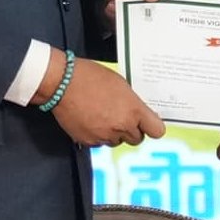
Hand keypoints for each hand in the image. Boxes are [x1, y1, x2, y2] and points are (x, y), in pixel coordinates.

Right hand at [47, 57, 165, 147]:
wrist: (62, 83)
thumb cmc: (90, 77)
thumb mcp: (120, 84)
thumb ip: (132, 102)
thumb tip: (137, 112)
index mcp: (133, 110)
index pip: (156, 130)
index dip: (151, 127)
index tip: (147, 123)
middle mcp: (122, 126)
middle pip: (137, 139)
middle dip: (131, 130)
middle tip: (121, 117)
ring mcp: (105, 136)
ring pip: (117, 142)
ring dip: (114, 133)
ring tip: (102, 116)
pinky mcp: (89, 141)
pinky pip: (99, 143)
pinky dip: (97, 135)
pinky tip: (90, 120)